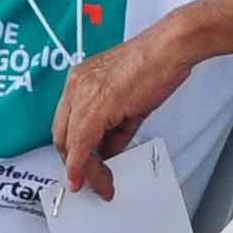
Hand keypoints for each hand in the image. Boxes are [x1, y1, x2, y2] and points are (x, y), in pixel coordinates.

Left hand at [48, 23, 202, 196]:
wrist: (169, 49)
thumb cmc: (155, 65)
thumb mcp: (128, 103)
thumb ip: (115, 128)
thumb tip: (109, 150)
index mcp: (80, 80)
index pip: (67, 124)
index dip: (73, 150)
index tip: (82, 167)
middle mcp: (76, 85)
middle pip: (62, 136)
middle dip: (76, 164)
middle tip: (91, 180)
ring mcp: (83, 94)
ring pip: (70, 144)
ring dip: (85, 170)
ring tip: (101, 183)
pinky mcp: (97, 105)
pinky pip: (82, 144)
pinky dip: (86, 166)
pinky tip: (96, 177)